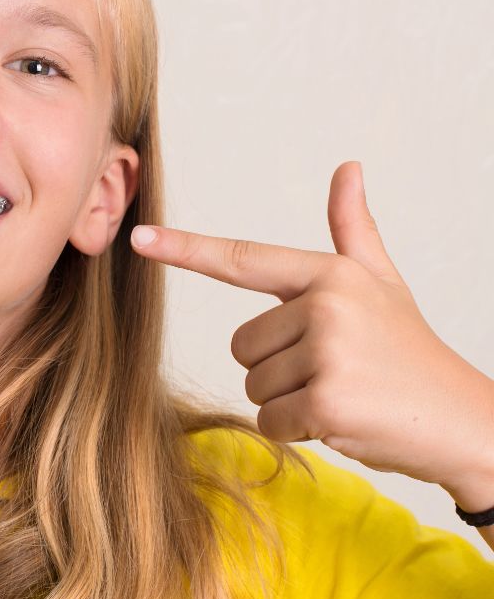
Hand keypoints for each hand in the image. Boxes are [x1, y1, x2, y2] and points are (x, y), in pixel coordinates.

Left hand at [129, 160, 493, 489]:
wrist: (460, 420)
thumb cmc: (409, 351)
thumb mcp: (380, 284)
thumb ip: (352, 231)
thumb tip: (348, 168)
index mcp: (330, 274)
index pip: (243, 260)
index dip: (186, 250)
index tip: (138, 238)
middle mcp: (326, 304)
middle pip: (242, 345)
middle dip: (276, 368)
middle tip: (332, 371)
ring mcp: (328, 351)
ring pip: (254, 384)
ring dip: (287, 401)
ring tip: (341, 393)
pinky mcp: (327, 400)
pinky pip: (270, 419)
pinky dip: (297, 430)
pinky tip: (340, 421)